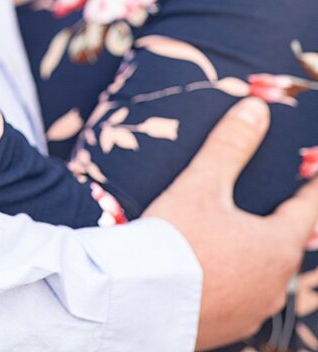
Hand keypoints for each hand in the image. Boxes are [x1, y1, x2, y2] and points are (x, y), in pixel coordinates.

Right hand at [145, 97, 317, 348]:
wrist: (137, 301)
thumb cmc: (174, 240)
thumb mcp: (200, 185)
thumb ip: (230, 146)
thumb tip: (256, 107)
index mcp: (277, 246)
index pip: (307, 209)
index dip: (311, 187)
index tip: (315, 172)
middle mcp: (275, 283)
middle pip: (284, 244)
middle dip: (276, 223)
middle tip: (271, 205)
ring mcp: (254, 310)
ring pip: (263, 274)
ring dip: (251, 256)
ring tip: (231, 241)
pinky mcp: (230, 329)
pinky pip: (240, 298)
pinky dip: (230, 281)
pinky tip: (209, 273)